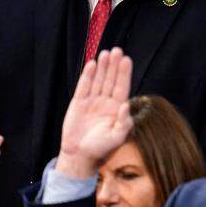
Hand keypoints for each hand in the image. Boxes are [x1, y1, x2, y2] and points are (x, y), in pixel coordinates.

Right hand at [56, 48, 133, 179]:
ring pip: (98, 80)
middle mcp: (106, 102)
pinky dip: (87, 76)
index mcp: (117, 108)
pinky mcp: (78, 103)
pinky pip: (84, 86)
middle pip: (111, 79)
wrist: (80, 156)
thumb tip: (126, 105)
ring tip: (106, 53)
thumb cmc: (102, 148)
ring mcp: (92, 101)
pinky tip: (91, 64)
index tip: (126, 60)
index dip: (124, 73)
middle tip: (117, 50)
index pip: (122, 86)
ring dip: (102, 67)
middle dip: (114, 65)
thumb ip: (124, 122)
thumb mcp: (117, 137)